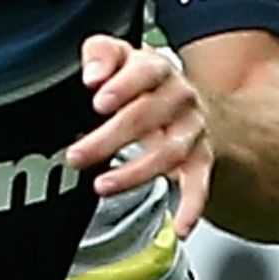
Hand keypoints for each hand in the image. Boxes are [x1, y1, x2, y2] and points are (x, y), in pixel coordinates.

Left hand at [64, 35, 212, 238]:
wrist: (187, 102)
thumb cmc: (142, 81)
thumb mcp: (121, 56)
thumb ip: (101, 54)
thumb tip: (92, 74)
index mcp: (157, 69)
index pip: (145, 71)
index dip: (122, 85)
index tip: (98, 100)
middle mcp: (180, 98)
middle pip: (148, 116)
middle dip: (109, 138)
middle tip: (78, 155)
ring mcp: (192, 130)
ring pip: (170, 152)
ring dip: (135, 173)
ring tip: (103, 185)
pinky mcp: (200, 159)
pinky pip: (200, 184)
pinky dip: (192, 207)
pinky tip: (179, 225)